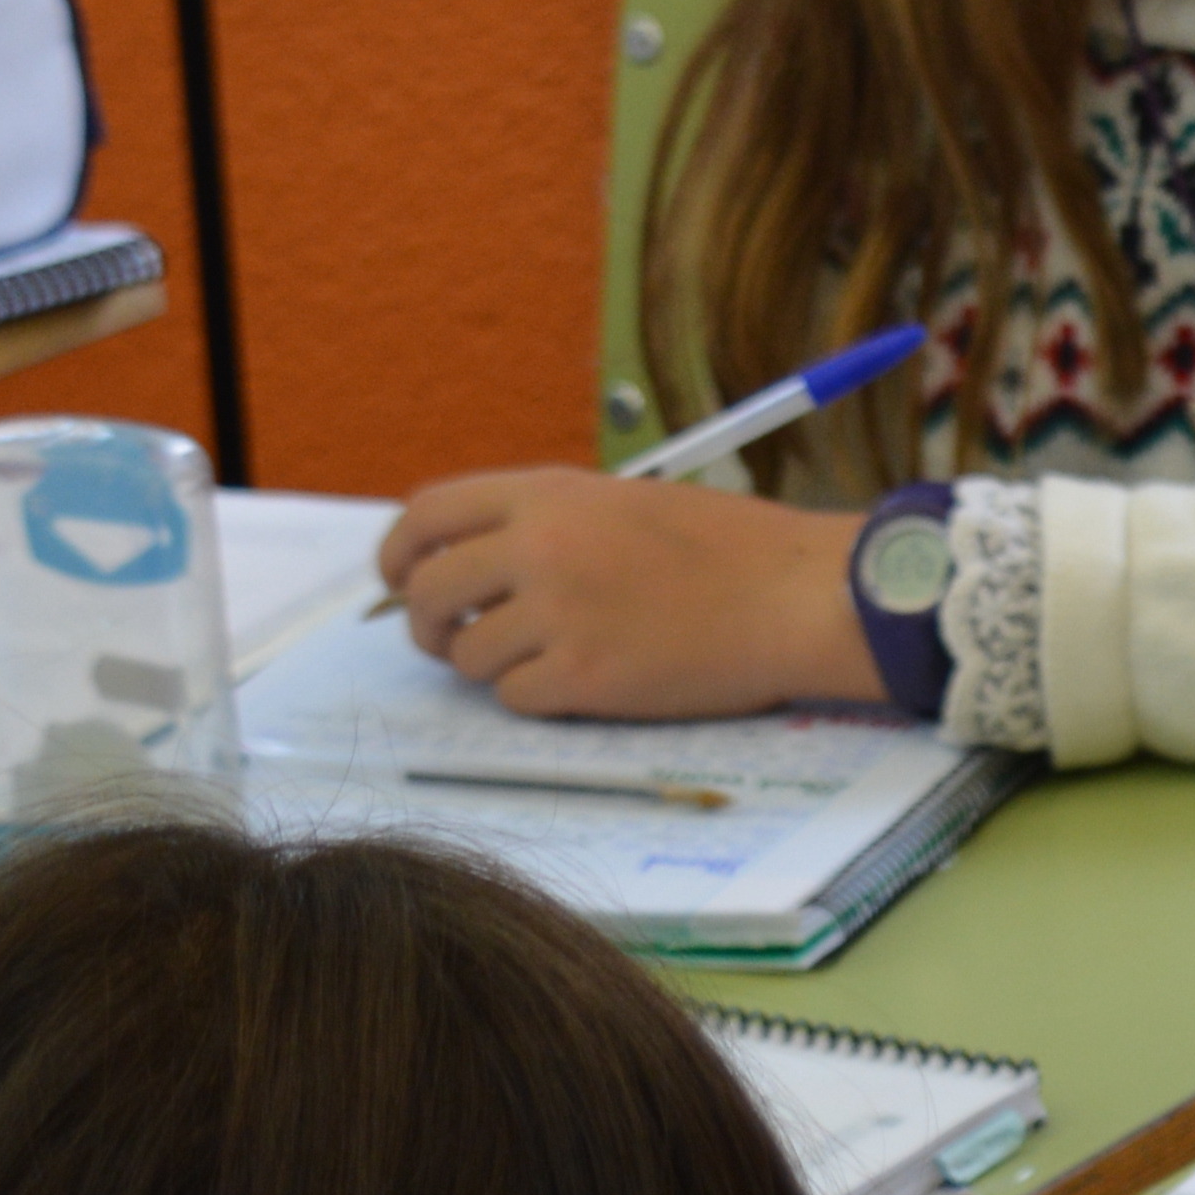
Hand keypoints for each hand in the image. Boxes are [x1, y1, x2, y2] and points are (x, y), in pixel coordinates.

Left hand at [370, 470, 878, 720]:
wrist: (796, 595)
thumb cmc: (730, 548)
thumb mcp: (624, 502)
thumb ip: (546, 521)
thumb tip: (474, 561)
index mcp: (547, 495)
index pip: (426, 515)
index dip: (398, 553)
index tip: (401, 580)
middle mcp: (539, 548)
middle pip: (427, 591)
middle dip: (424, 624)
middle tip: (449, 640)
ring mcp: (559, 614)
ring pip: (466, 656)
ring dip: (487, 667)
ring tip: (538, 660)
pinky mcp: (585, 678)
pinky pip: (515, 699)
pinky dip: (535, 699)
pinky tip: (578, 685)